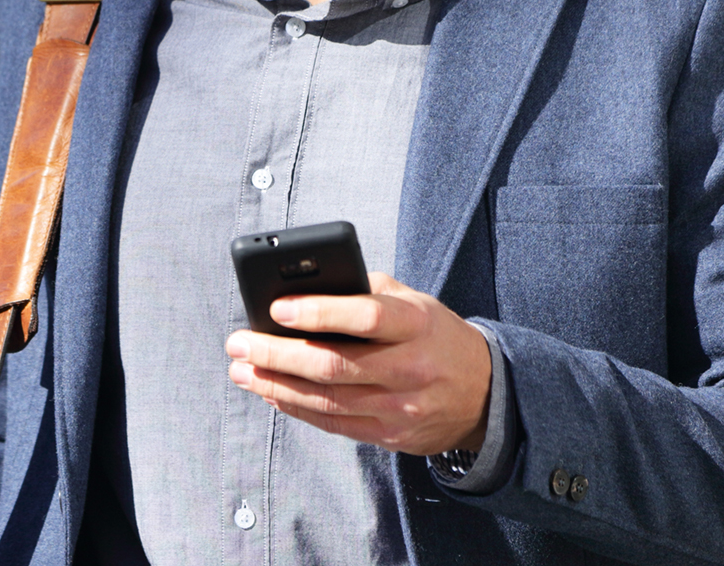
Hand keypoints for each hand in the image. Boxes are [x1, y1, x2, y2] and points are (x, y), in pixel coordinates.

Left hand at [224, 272, 491, 455]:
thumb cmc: (434, 334)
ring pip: (325, 400)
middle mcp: (410, 367)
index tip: (275, 307)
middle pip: (332, 365)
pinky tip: (271, 394)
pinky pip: (333, 424)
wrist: (484, 393)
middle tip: (239, 343)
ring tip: (242, 371)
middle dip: (276, 354)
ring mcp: (400, 408)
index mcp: (416, 323)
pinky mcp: (390, 436)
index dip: (317, 312)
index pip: (364, 316)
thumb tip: (304, 287)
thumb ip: (366, 291)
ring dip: (275, 385)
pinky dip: (296, 408)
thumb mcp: (413, 301)